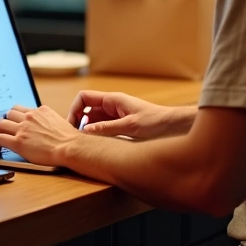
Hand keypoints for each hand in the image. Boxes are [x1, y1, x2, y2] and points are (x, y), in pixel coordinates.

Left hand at [0, 105, 77, 166]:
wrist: (71, 147)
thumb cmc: (70, 140)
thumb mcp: (60, 123)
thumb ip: (49, 123)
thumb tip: (47, 128)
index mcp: (40, 111)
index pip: (21, 109)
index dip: (14, 116)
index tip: (11, 122)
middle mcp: (30, 117)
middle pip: (9, 114)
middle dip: (4, 123)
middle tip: (0, 131)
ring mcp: (23, 129)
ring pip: (0, 124)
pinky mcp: (19, 142)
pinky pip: (0, 139)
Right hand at [68, 91, 191, 139]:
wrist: (173, 126)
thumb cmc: (155, 122)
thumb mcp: (130, 126)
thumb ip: (107, 128)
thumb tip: (84, 130)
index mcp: (112, 100)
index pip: (84, 98)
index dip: (74, 110)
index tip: (72, 126)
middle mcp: (111, 106)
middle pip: (85, 111)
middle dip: (78, 123)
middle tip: (75, 138)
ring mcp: (114, 116)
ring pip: (93, 121)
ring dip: (87, 131)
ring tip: (84, 145)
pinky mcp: (119, 126)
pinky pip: (102, 129)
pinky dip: (96, 136)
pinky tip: (97, 147)